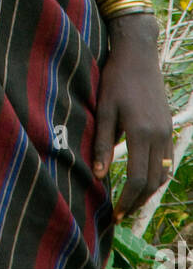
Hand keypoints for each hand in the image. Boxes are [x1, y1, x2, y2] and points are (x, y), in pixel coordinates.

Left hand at [93, 15, 173, 220]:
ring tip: (130, 199)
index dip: (127, 200)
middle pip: (153, 181)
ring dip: (149, 190)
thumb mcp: (103, 109)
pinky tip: (144, 178)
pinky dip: (158, 174)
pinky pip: (168, 159)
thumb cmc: (116, 79)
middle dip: (137, 201)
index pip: (139, 179)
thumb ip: (101, 143)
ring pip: (164, 173)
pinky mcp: (169, 126)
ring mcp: (167, 131)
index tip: (116, 213)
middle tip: (121, 212)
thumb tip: (98, 175)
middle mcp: (159, 136)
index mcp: (141, 133)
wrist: (138, 55)